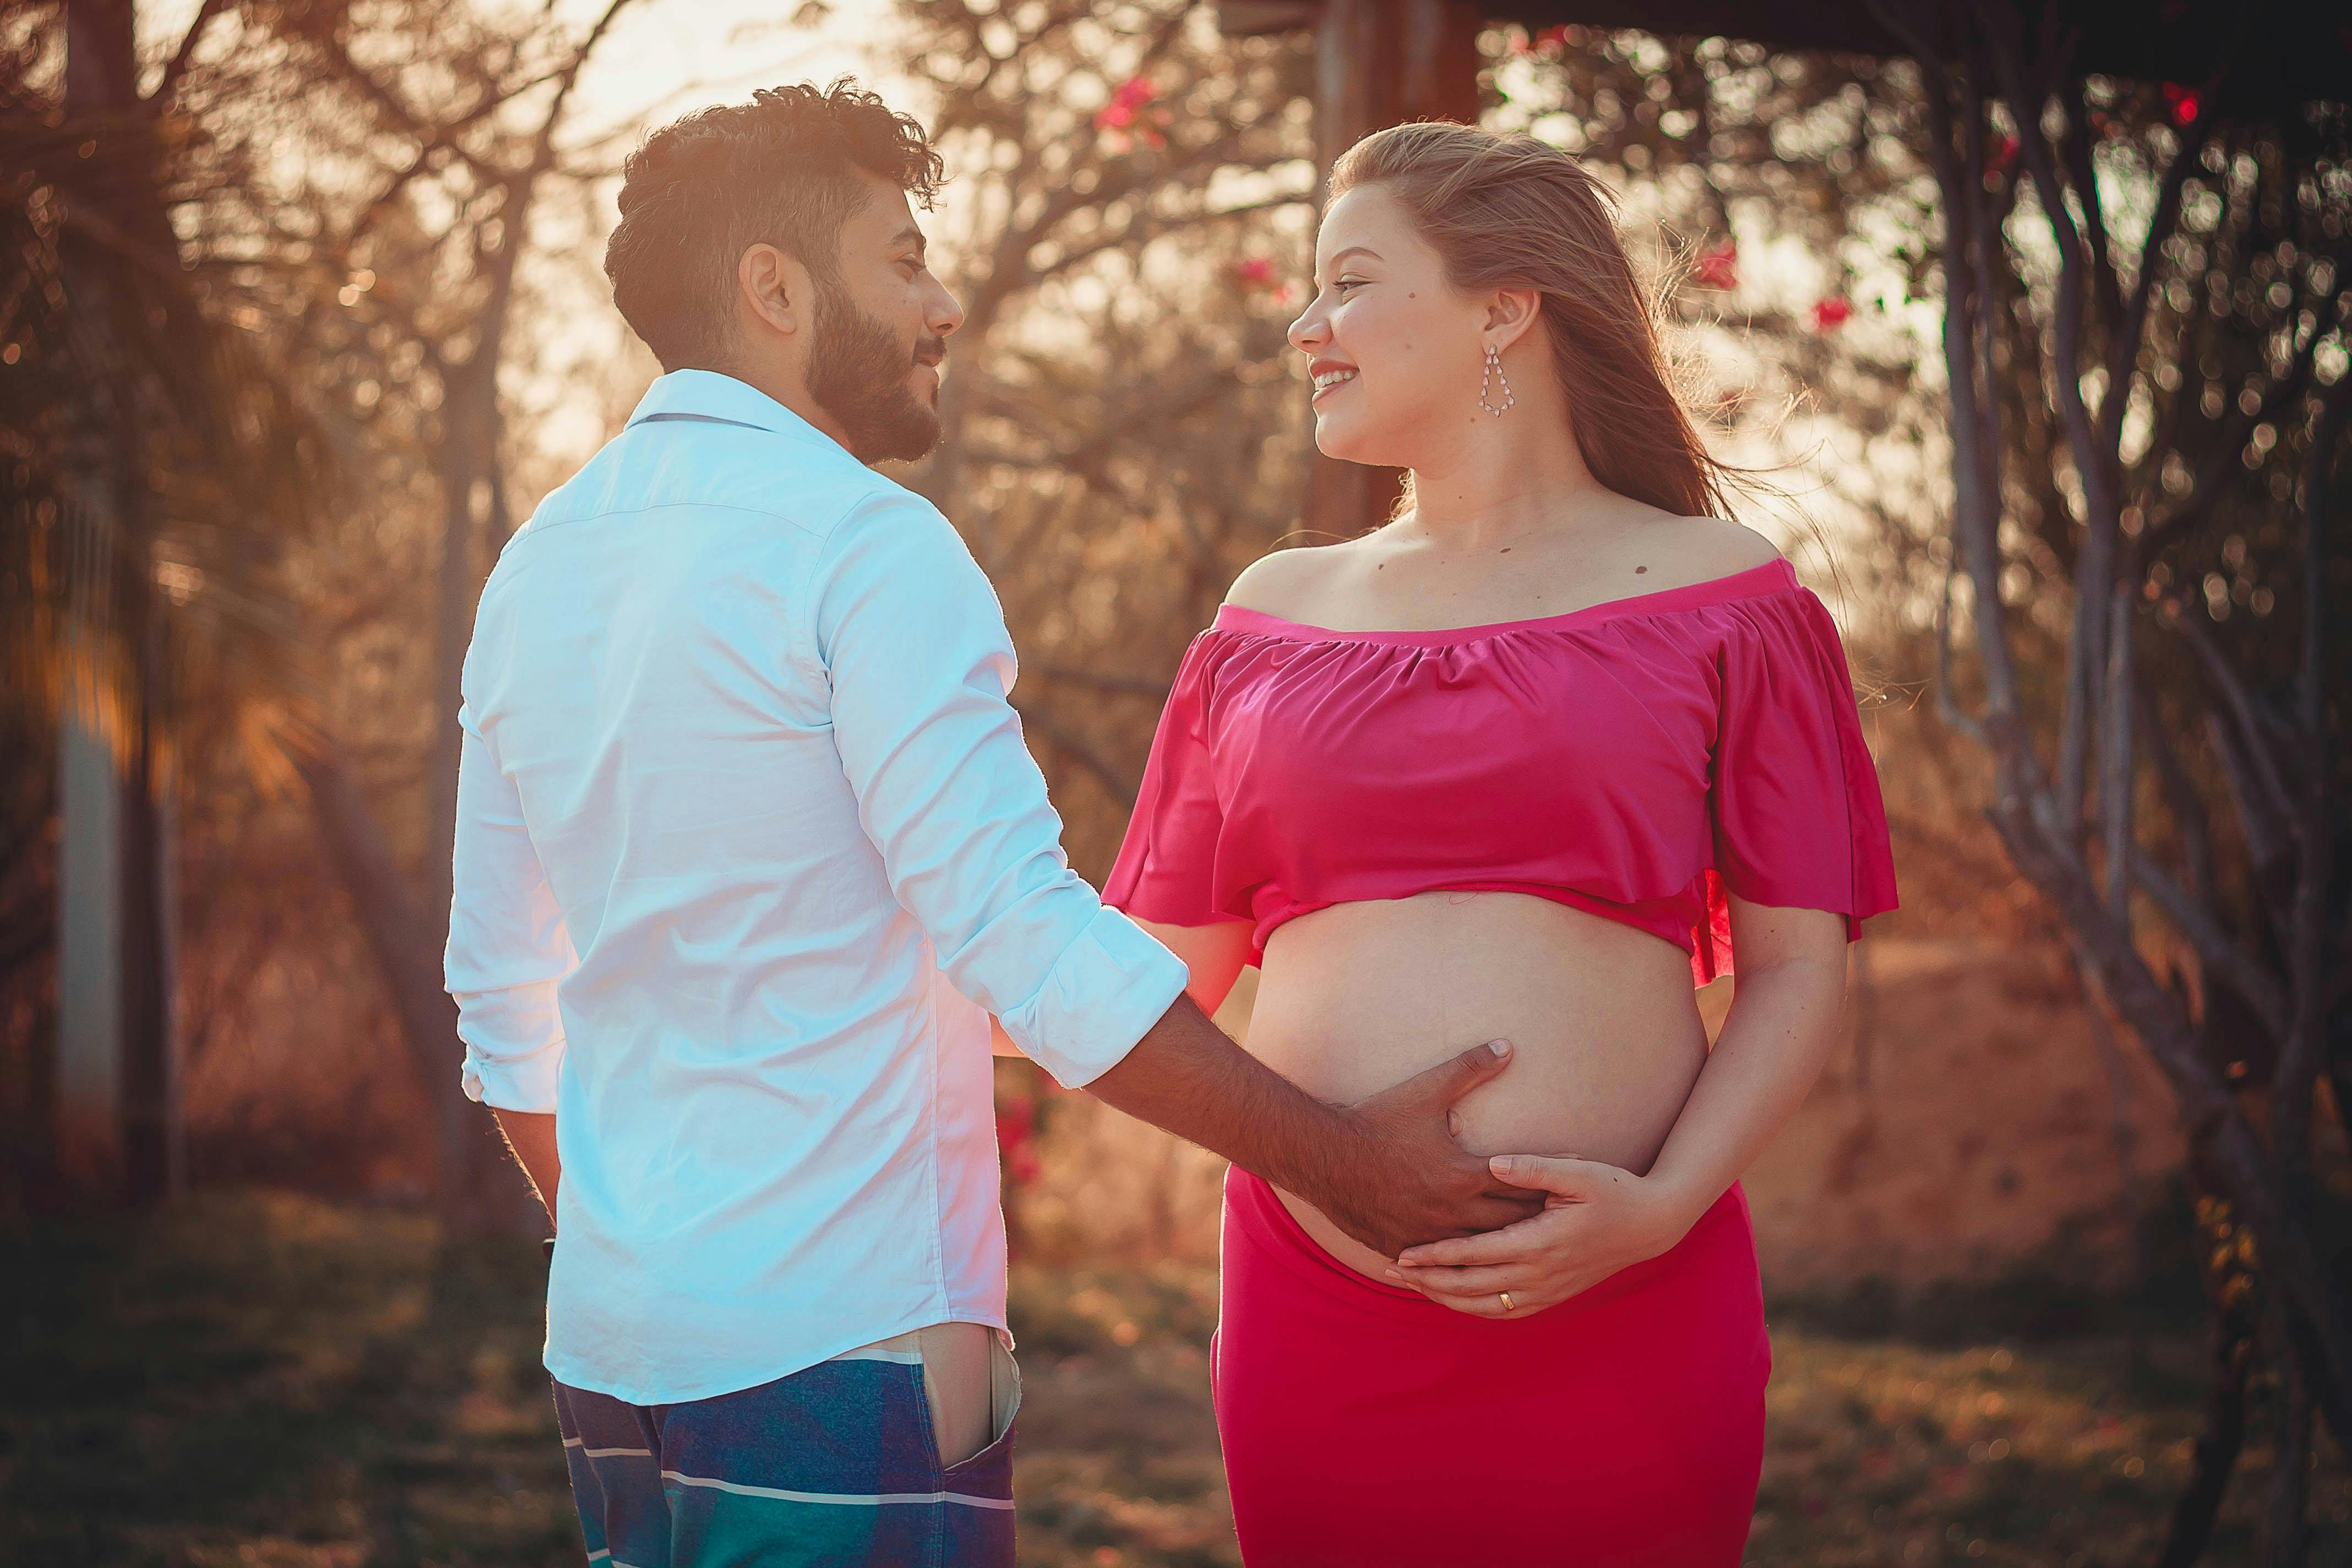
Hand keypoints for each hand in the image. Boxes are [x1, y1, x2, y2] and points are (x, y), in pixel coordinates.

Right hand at [1307, 1041, 1547, 1259]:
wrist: (1323, 1156)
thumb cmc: (1377, 1121)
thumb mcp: (1426, 1091)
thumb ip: (1469, 1068)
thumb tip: (1507, 1045)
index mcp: (1463, 1176)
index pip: (1522, 1184)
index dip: (1549, 1182)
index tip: (1572, 1181)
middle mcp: (1451, 1213)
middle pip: (1510, 1224)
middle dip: (1536, 1220)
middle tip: (1561, 1219)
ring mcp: (1427, 1235)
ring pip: (1480, 1251)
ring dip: (1504, 1246)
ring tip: (1527, 1244)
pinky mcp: (1402, 1248)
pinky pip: (1442, 1264)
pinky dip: (1462, 1262)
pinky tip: (1476, 1264)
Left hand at [1386, 1154, 1699, 1316]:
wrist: (1649, 1226)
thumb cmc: (1614, 1190)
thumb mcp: (1578, 1172)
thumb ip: (1534, 1168)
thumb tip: (1494, 1164)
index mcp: (1540, 1242)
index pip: (1476, 1254)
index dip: (1437, 1255)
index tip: (1403, 1252)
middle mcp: (1540, 1273)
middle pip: (1471, 1286)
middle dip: (1427, 1280)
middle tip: (1390, 1270)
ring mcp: (1547, 1290)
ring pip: (1484, 1305)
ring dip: (1445, 1298)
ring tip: (1412, 1287)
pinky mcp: (1553, 1296)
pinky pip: (1506, 1312)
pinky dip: (1474, 1310)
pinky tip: (1453, 1300)